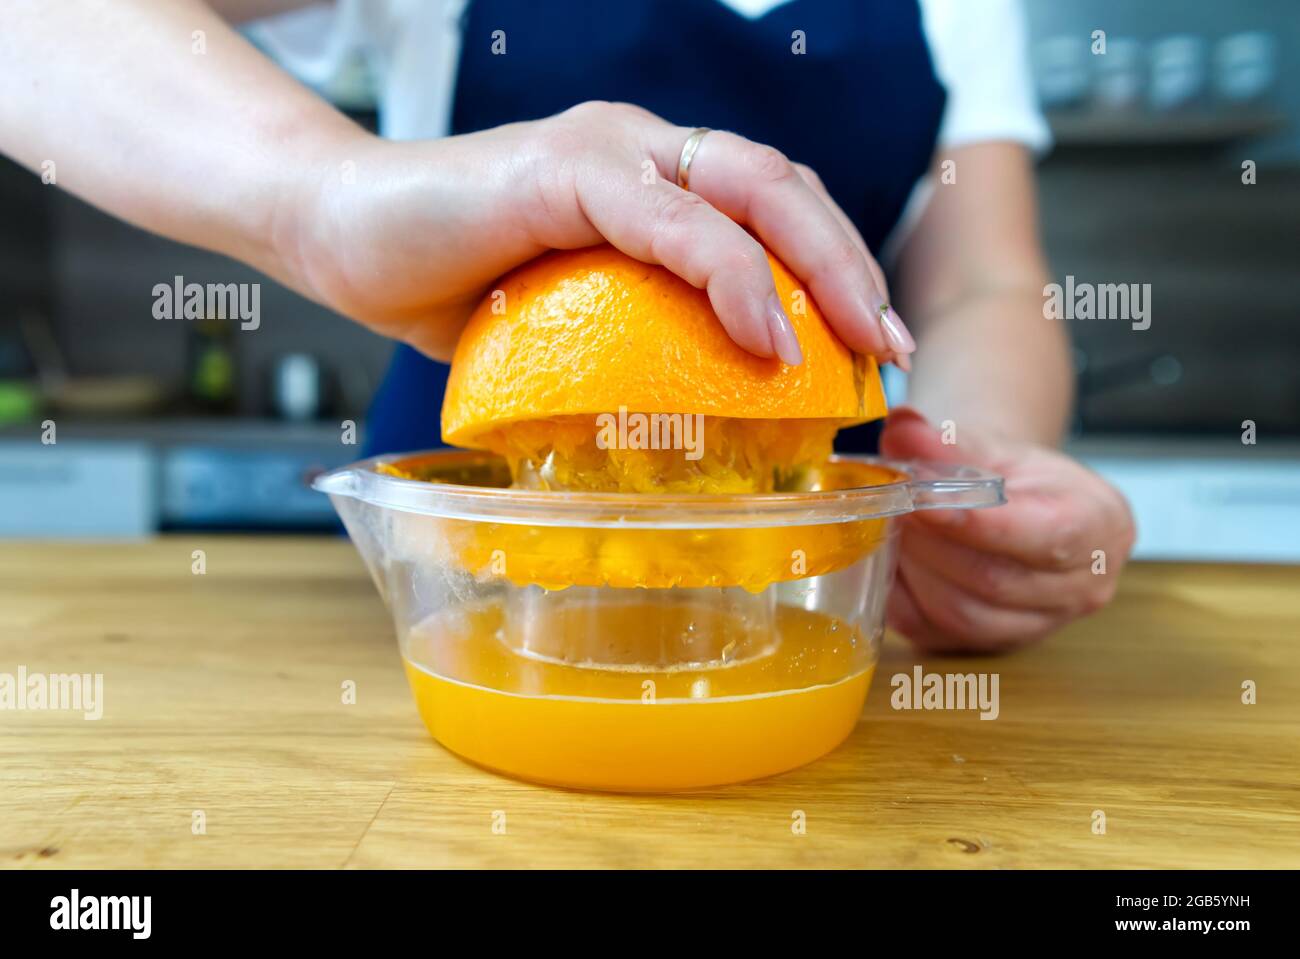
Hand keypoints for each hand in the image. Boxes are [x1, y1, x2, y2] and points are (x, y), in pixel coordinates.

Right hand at [286, 101, 914, 363]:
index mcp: (652, 181)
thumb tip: (688, 425)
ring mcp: (605, 152)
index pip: (772, 205)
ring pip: (746, 187)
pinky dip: (726, 272)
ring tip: (854, 343)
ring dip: (816, 265)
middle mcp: (642, 150)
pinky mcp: (561, 171)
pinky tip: (761, 333)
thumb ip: (629, 345)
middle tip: (889, 348)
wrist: (341, 236)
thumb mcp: (567, 327)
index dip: (835, 266)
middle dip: (850, 265)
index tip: (873, 347)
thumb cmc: (449, 287)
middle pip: (783, 185)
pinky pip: (667, 217)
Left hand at [879, 407, 1135, 652]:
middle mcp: (1080, 588)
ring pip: (963, 614)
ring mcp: (1038, 625)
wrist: (1018, 506)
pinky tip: (889, 559)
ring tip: (889, 526)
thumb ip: (947, 441)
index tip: (921, 500)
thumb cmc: (1015, 476)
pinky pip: (936, 633)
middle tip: (890, 504)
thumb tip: (901, 430)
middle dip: (931, 541)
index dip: (977, 523)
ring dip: (914, 569)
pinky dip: (902, 597)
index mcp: (1099, 527)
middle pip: (995, 580)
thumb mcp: (992, 444)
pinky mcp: (990, 646)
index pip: (1045, 538)